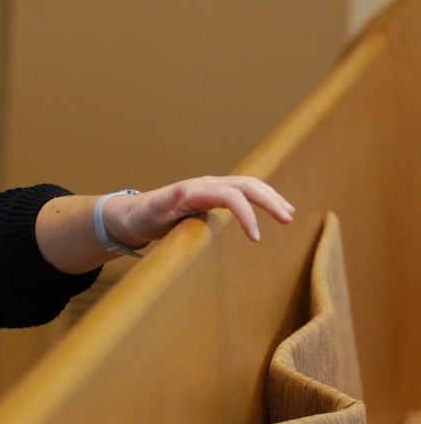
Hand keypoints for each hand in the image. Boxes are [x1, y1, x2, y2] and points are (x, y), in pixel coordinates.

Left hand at [110, 176, 294, 246]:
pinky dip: (262, 198)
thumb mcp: (152, 212)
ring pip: (249, 186)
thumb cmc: (143, 216)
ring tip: (288, 213)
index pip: (231, 196)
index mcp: (196, 189)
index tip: (256, 239)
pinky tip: (275, 207)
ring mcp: (211, 188)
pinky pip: (243, 192)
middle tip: (287, 219)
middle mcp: (207, 185)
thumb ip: (167, 201)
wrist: (134, 213)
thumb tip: (182, 190)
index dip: (246, 214)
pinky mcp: (213, 196)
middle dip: (269, 200)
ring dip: (270, 197)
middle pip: (247, 185)